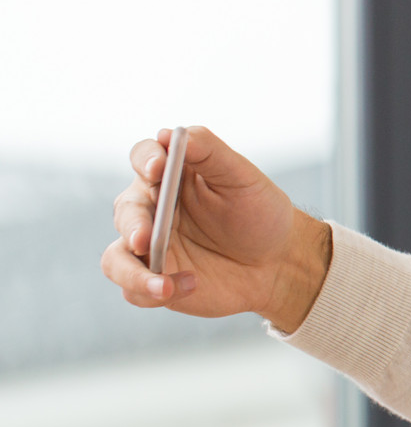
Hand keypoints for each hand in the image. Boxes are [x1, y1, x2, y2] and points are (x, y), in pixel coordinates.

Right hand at [102, 125, 332, 330]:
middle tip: (145, 239)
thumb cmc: (260, 215)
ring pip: (115, 259)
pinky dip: (153, 292)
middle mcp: (151, 209)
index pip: (143, 157)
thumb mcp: (243, 178)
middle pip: (125, 211)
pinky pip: (134, 290)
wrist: (278, 263)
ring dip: (133, 272)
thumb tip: (172, 134)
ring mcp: (149, 248)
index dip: (146, 160)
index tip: (158, 169)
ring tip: (163, 284)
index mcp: (169, 176)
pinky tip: (191, 285)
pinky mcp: (154, 281)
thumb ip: (210, 152)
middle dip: (133, 225)